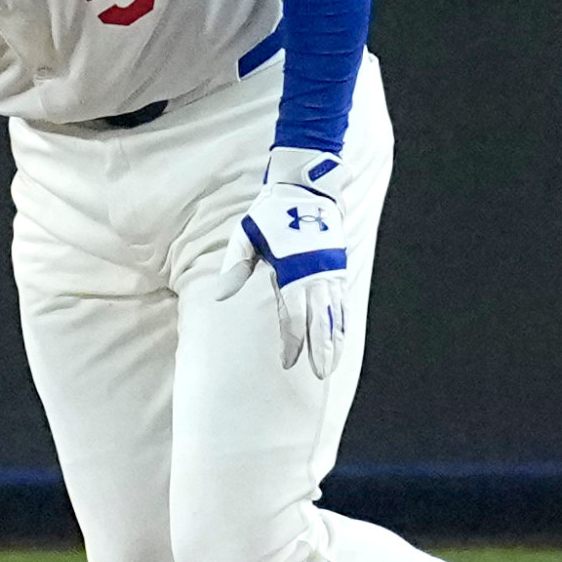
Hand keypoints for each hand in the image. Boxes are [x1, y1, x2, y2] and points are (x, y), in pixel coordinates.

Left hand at [229, 145, 354, 380]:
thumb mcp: (246, 236)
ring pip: (336, 313)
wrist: (305, 187)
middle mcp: (316, 274)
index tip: (287, 362)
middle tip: (321, 373)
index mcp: (293, 270)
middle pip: (321, 321)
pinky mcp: (338, 266)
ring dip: (335, 340)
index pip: (294, 317)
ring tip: (332, 363)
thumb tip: (219, 296)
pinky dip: (341, 322)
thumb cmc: (271, 213)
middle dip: (322, 350)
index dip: (292, 343)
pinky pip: (341, 301)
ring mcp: (330, 271)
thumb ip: (236, 268)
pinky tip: (339, 336)